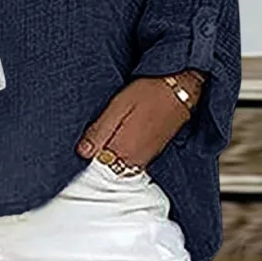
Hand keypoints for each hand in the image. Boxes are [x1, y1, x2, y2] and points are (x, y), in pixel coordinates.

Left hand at [76, 74, 199, 168]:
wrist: (182, 90)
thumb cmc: (150, 93)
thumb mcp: (118, 106)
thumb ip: (100, 131)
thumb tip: (82, 152)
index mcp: (123, 149)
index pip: (97, 168)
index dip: (86, 160)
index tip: (79, 152)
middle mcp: (135, 160)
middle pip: (108, 170)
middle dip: (97, 160)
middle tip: (90, 143)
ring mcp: (146, 158)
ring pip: (120, 167)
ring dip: (110, 158)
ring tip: (104, 140)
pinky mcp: (153, 153)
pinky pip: (132, 163)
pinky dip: (123, 156)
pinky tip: (120, 141)